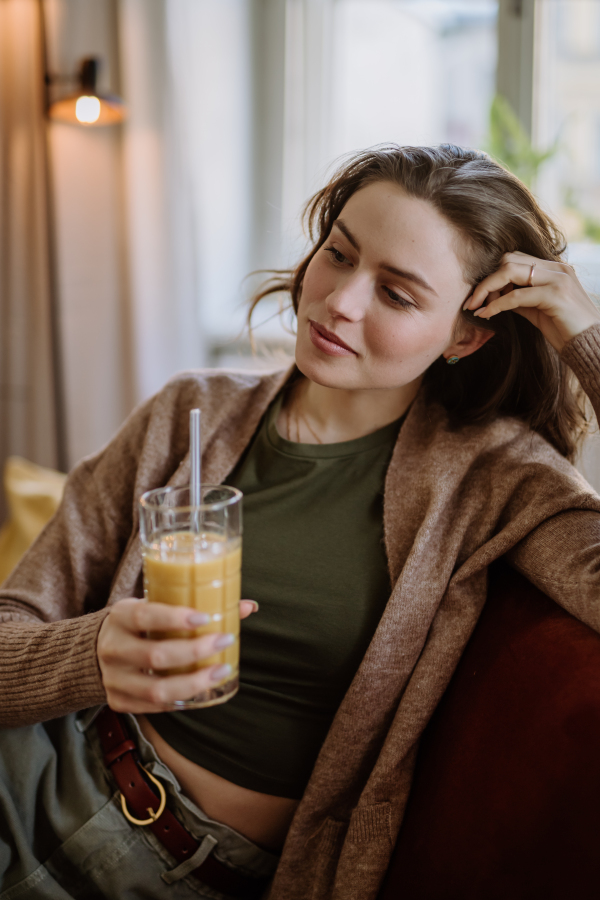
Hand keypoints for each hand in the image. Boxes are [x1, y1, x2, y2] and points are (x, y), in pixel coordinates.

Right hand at [97, 598, 257, 712]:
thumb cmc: (138, 624)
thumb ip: (195, 606)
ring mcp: (113, 679)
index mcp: (119, 617)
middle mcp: (112, 648)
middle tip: (223, 641)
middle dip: (195, 651)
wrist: (94, 651)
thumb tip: (248, 607)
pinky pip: (154, 707)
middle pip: (156, 656)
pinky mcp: (118, 701)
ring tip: (221, 671)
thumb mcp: (154, 606)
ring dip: (194, 683)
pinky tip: (203, 688)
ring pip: (156, 690)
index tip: (205, 617)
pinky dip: (182, 699)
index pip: (145, 616)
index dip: (175, 618)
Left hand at [463, 251, 599, 352]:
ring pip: (509, 271)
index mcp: (554, 268)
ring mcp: (557, 278)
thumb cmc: (565, 330)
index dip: (493, 275)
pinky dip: (496, 304)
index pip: (515, 259)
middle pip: (509, 260)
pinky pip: (516, 295)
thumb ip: (519, 299)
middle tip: (472, 301)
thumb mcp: (537, 310)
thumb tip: (494, 296)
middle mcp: (556, 268)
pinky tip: (485, 314)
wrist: (589, 344)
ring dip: (486, 289)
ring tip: (475, 307)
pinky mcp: (555, 294)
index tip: (479, 296)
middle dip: (486, 280)